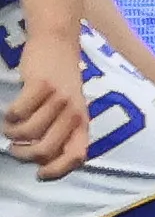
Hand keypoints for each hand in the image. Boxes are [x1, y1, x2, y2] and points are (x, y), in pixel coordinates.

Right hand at [3, 40, 90, 179]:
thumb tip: (45, 162)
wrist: (58, 42)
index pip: (77, 156)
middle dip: (23, 154)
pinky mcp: (41, 85)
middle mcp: (74, 112)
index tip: (39, 174)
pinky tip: (11, 112)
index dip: (57, 170)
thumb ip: (64, 132)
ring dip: (12, 134)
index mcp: (83, 122)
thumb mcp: (71, 107)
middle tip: (15, 147)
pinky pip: (17, 112)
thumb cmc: (60, 82)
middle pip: (44, 150)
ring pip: (27, 132)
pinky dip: (9, 116)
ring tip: (11, 127)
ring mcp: (59, 98)